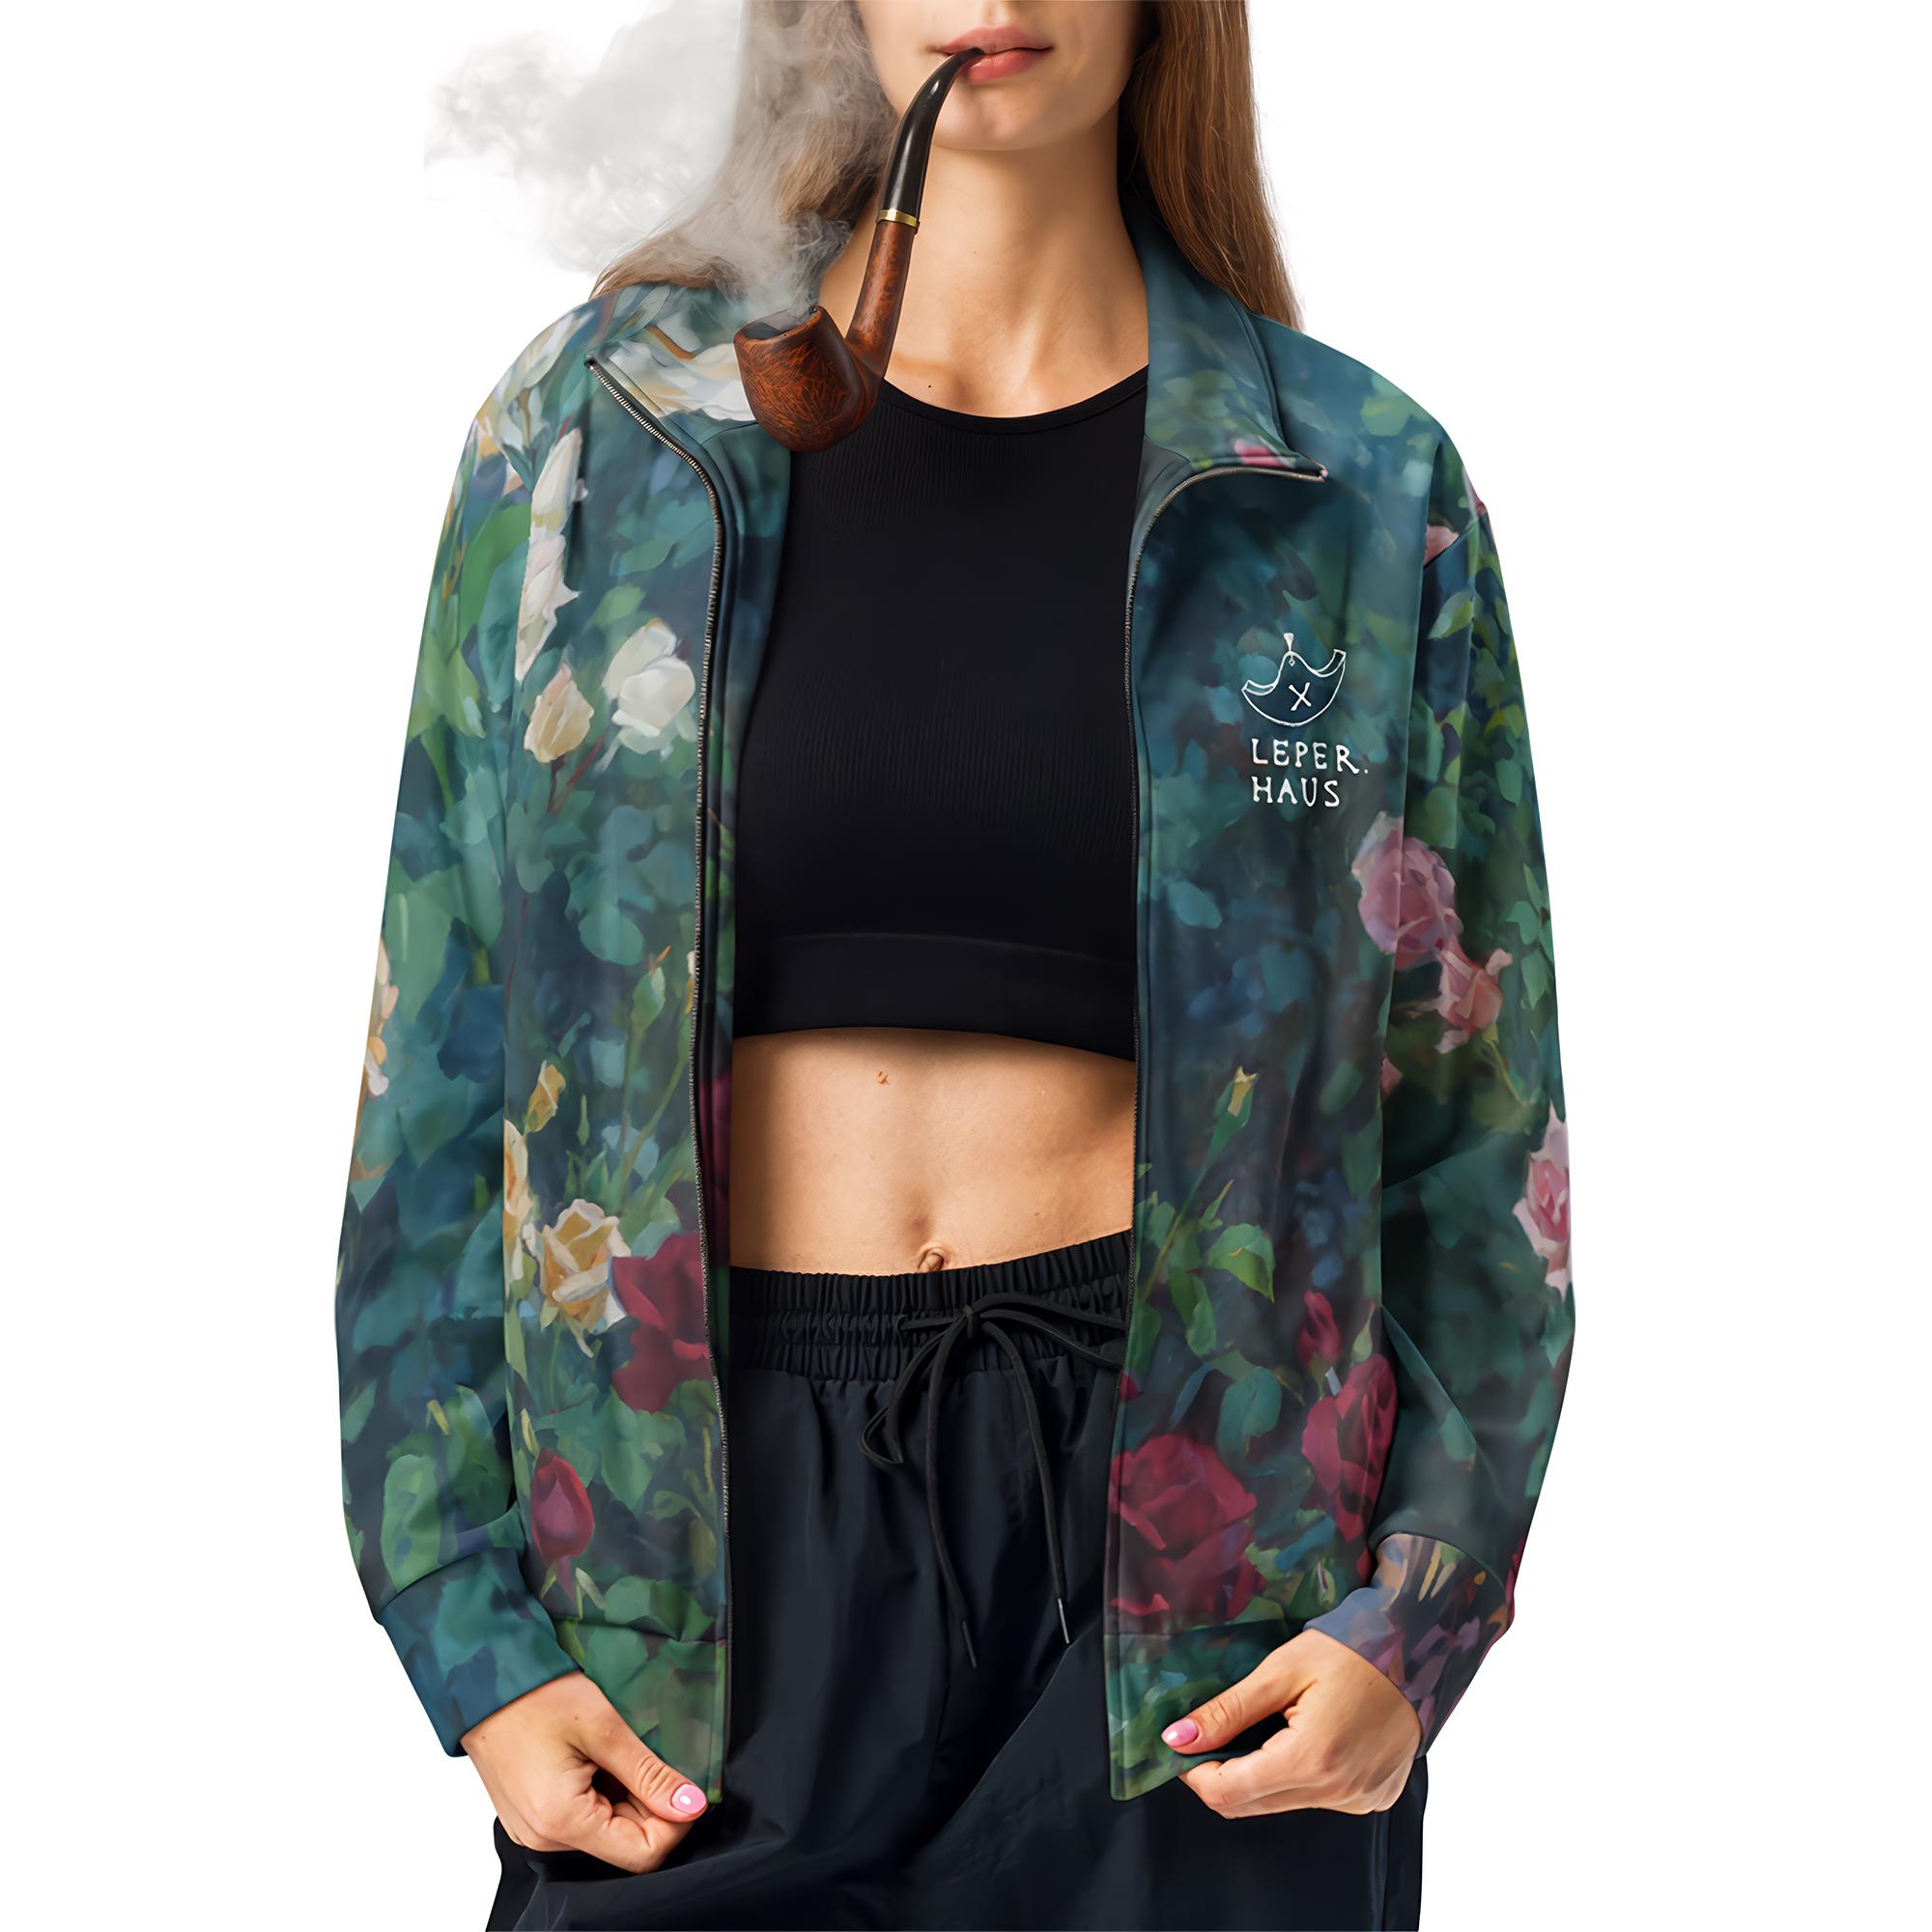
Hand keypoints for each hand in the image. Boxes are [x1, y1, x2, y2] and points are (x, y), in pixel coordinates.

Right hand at [460, 1671, 709, 1872]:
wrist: (485, 1682)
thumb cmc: (537, 1696)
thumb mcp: (604, 1728)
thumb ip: (650, 1773)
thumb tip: (692, 1804)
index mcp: (562, 1822)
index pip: (642, 1855)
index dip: (674, 1821)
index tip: (684, 1784)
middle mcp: (545, 1839)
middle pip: (624, 1844)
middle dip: (648, 1804)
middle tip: (644, 1754)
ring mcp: (534, 1830)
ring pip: (605, 1831)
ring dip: (624, 1796)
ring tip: (615, 1751)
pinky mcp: (531, 1817)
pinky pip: (582, 1820)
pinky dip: (601, 1793)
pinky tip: (595, 1758)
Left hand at [1161, 1628, 1421, 1816]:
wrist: (1419, 1648)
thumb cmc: (1352, 1649)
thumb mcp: (1282, 1669)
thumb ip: (1229, 1710)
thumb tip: (1178, 1737)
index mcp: (1311, 1760)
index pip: (1228, 1794)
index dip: (1195, 1772)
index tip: (1184, 1743)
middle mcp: (1337, 1792)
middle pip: (1251, 1805)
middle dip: (1221, 1772)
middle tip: (1217, 1730)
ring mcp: (1358, 1799)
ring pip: (1282, 1803)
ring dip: (1259, 1773)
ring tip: (1268, 1724)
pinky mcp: (1373, 1797)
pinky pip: (1317, 1799)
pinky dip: (1297, 1775)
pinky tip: (1306, 1735)